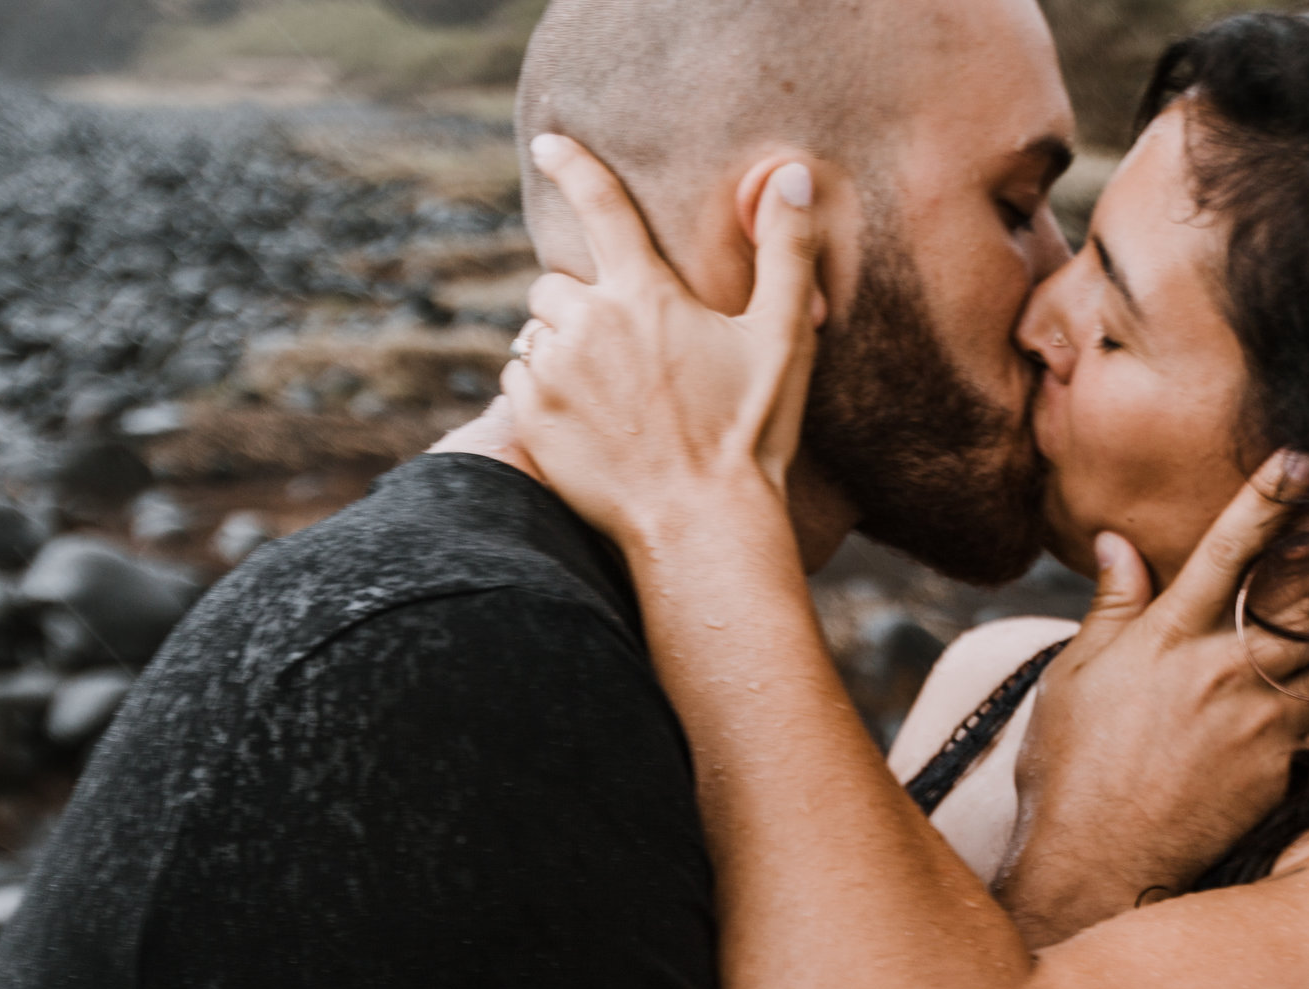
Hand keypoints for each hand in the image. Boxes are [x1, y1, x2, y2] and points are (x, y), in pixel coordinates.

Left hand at [503, 134, 821, 563]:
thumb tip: (789, 176)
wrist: (700, 525)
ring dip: (561, 348)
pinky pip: (519, 381)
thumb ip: (786, 252)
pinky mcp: (530, 420)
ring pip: (535, 334)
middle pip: (557, 283)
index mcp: (645, 294)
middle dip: (582, 304)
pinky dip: (542, 390)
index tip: (549, 142)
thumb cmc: (749, 434)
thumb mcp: (784, 339)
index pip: (601, 205)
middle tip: (628, 350)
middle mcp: (588, 324)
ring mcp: (553, 374)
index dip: (574, 164)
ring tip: (612, 392)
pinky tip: (587, 420)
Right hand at [1001, 454, 1308, 945]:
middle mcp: (1222, 670)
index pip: (1227, 550)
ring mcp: (1260, 720)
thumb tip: (1116, 544)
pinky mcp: (1283, 767)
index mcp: (1167, 637)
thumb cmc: (1071, 770)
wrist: (1093, 860)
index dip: (1270, 498)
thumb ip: (1110, 608)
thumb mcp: (1073, 678)